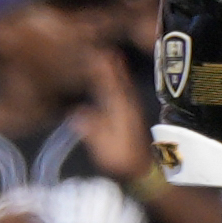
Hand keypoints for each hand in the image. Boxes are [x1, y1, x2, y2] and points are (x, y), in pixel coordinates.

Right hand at [75, 53, 151, 181]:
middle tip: (102, 49)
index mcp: (121, 112)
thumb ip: (92, 131)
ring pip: (122, 87)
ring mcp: (130, 112)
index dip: (104, 71)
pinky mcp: (130, 118)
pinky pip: (122, 95)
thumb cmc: (122, 162)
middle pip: (119, 81)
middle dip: (110, 66)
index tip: (98, 55)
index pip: (112, 86)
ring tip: (108, 57)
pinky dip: (117, 84)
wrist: (143, 173)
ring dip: (115, 72)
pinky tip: (112, 81)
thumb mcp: (105, 150)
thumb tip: (78, 115)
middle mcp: (127, 108)